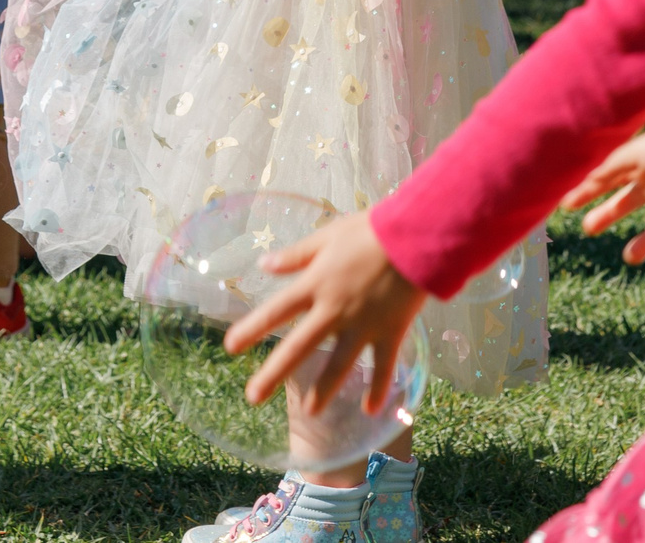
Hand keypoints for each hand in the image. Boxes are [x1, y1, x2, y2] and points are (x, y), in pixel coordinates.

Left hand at [227, 212, 428, 415]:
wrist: (414, 239)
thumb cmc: (370, 232)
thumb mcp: (326, 237)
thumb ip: (296, 256)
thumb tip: (264, 264)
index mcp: (315, 284)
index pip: (276, 310)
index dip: (252, 329)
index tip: (229, 348)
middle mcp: (334, 310)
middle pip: (299, 346)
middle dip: (274, 373)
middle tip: (253, 397)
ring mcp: (363, 325)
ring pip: (339, 364)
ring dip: (323, 390)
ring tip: (309, 413)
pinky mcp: (390, 332)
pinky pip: (383, 366)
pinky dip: (378, 389)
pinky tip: (371, 411)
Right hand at [561, 116, 644, 285]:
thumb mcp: (633, 156)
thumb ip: (608, 171)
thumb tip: (584, 183)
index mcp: (641, 167)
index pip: (607, 181)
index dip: (586, 193)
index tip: (567, 206)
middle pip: (627, 204)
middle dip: (608, 215)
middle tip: (588, 228)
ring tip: (629, 258)